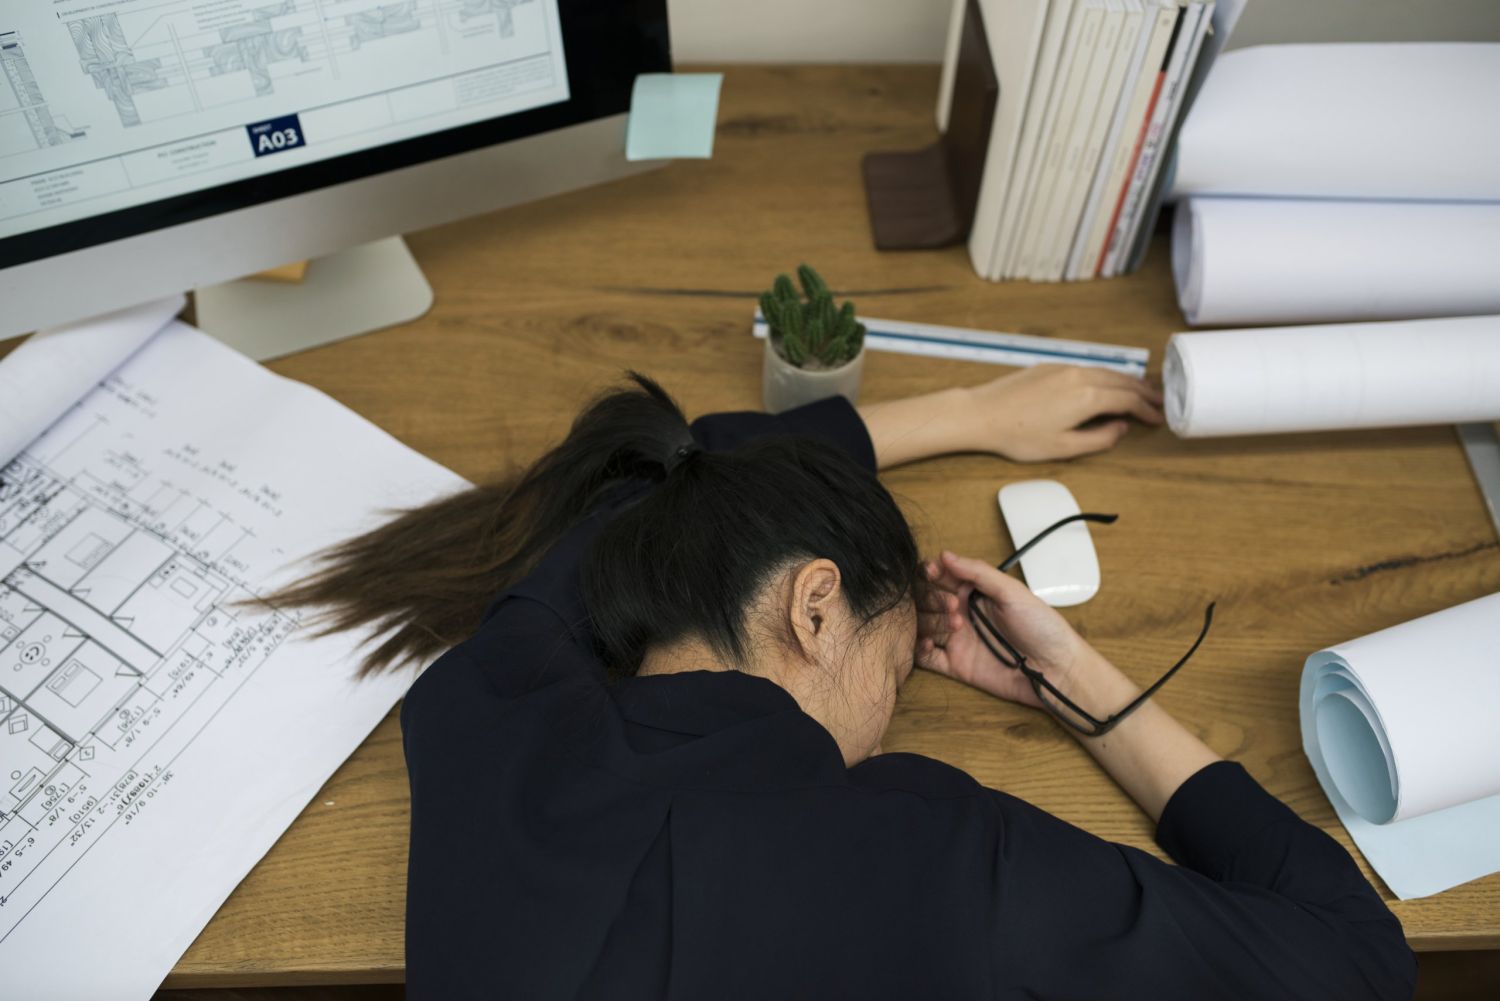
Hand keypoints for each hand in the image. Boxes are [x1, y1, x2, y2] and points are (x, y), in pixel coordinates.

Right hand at [915, 550, 1095, 707]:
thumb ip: (979, 572)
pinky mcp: (955, 665)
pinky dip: (919, 649)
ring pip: (922, 625)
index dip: (932, 572)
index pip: (941, 576)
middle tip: (953, 604)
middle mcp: (962, 613)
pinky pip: (925, 657)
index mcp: (975, 592)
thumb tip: (946, 555)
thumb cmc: (1042, 627)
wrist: (1056, 668)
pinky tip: (930, 644)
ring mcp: (957, 639)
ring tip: (955, 625)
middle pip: (926, 600)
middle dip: (932, 598)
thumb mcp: (1012, 592)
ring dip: (929, 622)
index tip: (933, 572)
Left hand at [966, 364, 1163, 461]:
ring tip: (1139, 390)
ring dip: (1126, 381)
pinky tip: (1105, 383)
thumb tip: (1120, 429)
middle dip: (1143, 391)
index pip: (1128, 400)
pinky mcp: (1050, 366)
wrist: (982, 414)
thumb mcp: (1064, 448)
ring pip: (1105, 371)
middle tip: (1158, 401)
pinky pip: (1088, 368)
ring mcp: (1064, 368)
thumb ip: (1099, 439)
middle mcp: (1080, 376)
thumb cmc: (1018, 434)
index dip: (1146, 410)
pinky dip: (1105, 375)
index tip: (1156, 419)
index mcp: (1088, 397)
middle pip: (1122, 380)